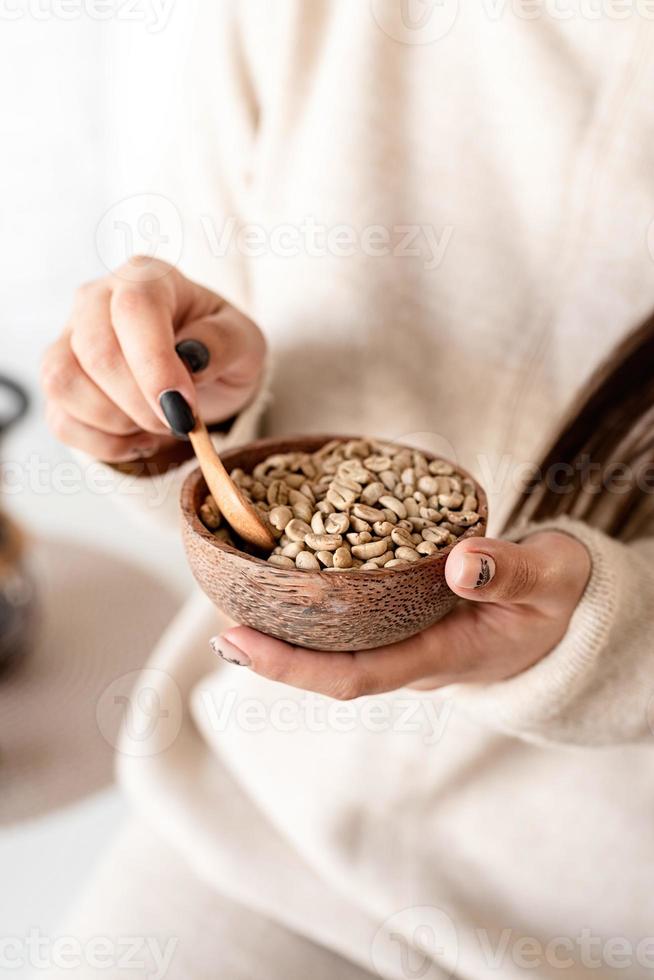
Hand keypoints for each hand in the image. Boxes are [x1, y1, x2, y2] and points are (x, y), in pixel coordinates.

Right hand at [42, 258, 265, 461]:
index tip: (183, 409)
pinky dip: (105, 443)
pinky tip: (138, 437)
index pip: (134, 310)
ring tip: (156, 426)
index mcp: (147, 278)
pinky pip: (61, 419)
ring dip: (117, 423)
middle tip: (179, 422)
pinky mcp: (59, 383)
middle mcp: (96, 299)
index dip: (155, 366)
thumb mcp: (244, 342)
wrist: (201, 370)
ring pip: (64, 383)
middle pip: (96, 352)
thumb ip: (223, 343)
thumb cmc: (220, 347)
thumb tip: (191, 357)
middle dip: (141, 404)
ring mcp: (69, 339)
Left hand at [210, 532, 590, 698]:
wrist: (563, 611)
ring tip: (234, 586)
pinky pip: (347, 614)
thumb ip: (513, 572)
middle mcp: (408, 653)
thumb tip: (464, 561)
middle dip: (267, 649)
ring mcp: (402, 637)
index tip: (234, 641)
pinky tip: (282, 567)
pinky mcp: (401, 614)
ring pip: (331, 641)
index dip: (289, 666)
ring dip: (282, 621)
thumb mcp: (550, 581)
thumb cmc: (556, 597)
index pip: (351, 675)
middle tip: (216, 611)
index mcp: (438, 656)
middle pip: (324, 664)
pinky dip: (309, 595)